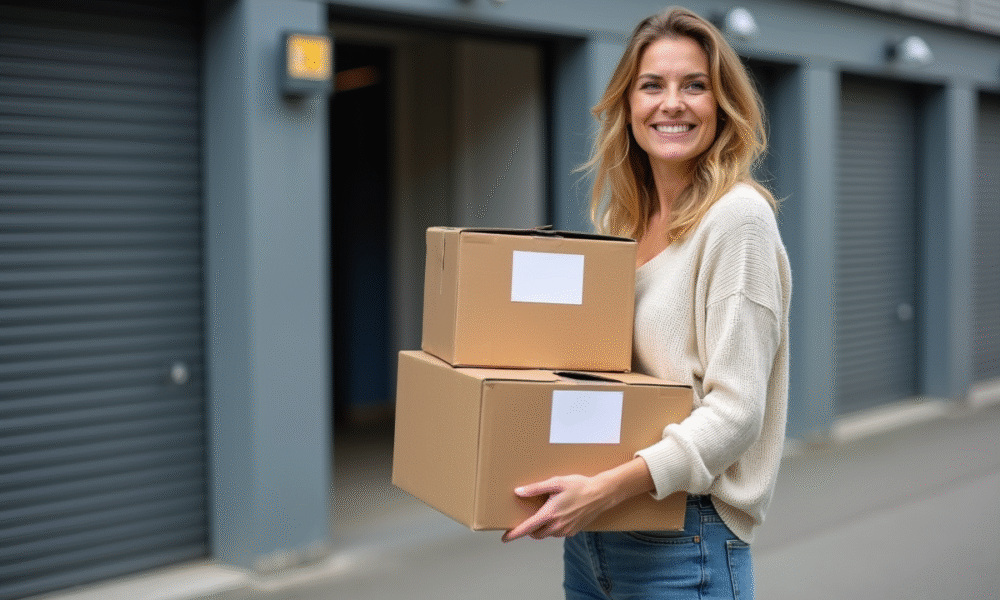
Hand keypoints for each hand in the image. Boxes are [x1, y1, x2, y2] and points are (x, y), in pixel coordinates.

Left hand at [500, 458, 654, 542]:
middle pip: (535, 533)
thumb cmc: (579, 486)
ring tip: (545, 512)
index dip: (514, 534)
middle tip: (527, 518)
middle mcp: (557, 526)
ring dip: (542, 528)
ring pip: (547, 534)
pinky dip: (553, 527)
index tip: (504, 538)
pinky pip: (558, 533)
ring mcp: (566, 531)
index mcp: (550, 514)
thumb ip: (535, 488)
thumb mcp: (555, 483)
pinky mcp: (573, 531)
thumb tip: (519, 492)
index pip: (527, 528)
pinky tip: (558, 514)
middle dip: (529, 529)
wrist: (601, 494)